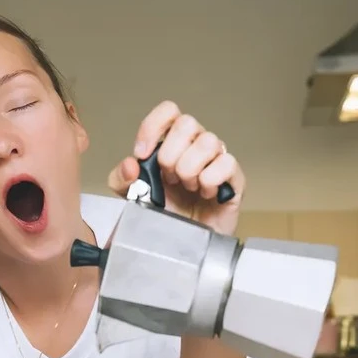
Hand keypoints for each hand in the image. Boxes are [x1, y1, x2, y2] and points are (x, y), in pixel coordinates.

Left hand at [107, 100, 243, 235]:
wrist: (185, 246)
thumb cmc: (165, 216)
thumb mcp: (133, 197)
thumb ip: (122, 178)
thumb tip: (131, 164)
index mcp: (172, 142)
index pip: (169, 111)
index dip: (153, 128)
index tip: (143, 155)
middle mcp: (196, 145)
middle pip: (188, 123)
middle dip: (171, 154)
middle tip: (169, 178)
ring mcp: (217, 159)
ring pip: (208, 141)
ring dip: (190, 169)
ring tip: (189, 188)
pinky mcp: (234, 178)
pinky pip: (227, 163)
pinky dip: (210, 180)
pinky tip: (206, 194)